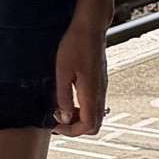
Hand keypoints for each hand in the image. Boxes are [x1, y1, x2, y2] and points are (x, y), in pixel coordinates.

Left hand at [53, 12, 107, 135]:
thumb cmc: (76, 44)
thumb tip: (63, 117)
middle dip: (75, 127)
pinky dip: (81, 108)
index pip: (89, 125)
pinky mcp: (99, 81)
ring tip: (61, 108)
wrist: (89, 27)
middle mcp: (100, 92)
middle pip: (95, 124)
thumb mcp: (62, 72)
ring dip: (78, 117)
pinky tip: (68, 98)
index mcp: (91, 92)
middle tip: (58, 119)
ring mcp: (101, 87)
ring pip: (95, 114)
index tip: (57, 124)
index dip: (72, 131)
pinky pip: (93, 103)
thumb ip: (62, 97)